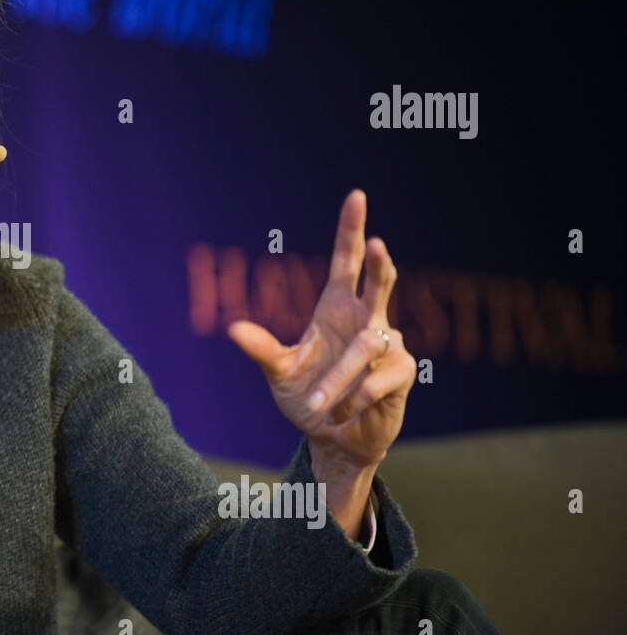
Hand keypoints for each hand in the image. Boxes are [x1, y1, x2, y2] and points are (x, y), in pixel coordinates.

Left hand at [227, 189, 415, 471]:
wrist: (333, 438)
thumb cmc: (308, 397)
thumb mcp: (279, 373)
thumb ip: (262, 349)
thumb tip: (232, 328)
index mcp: (335, 308)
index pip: (345, 261)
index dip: (350, 230)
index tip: (355, 197)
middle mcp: (365, 320)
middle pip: (378, 282)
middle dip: (379, 264)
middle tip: (377, 244)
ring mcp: (387, 345)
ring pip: (367, 346)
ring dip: (339, 378)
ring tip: (320, 402)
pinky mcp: (401, 374)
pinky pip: (378, 380)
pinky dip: (353, 398)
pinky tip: (338, 413)